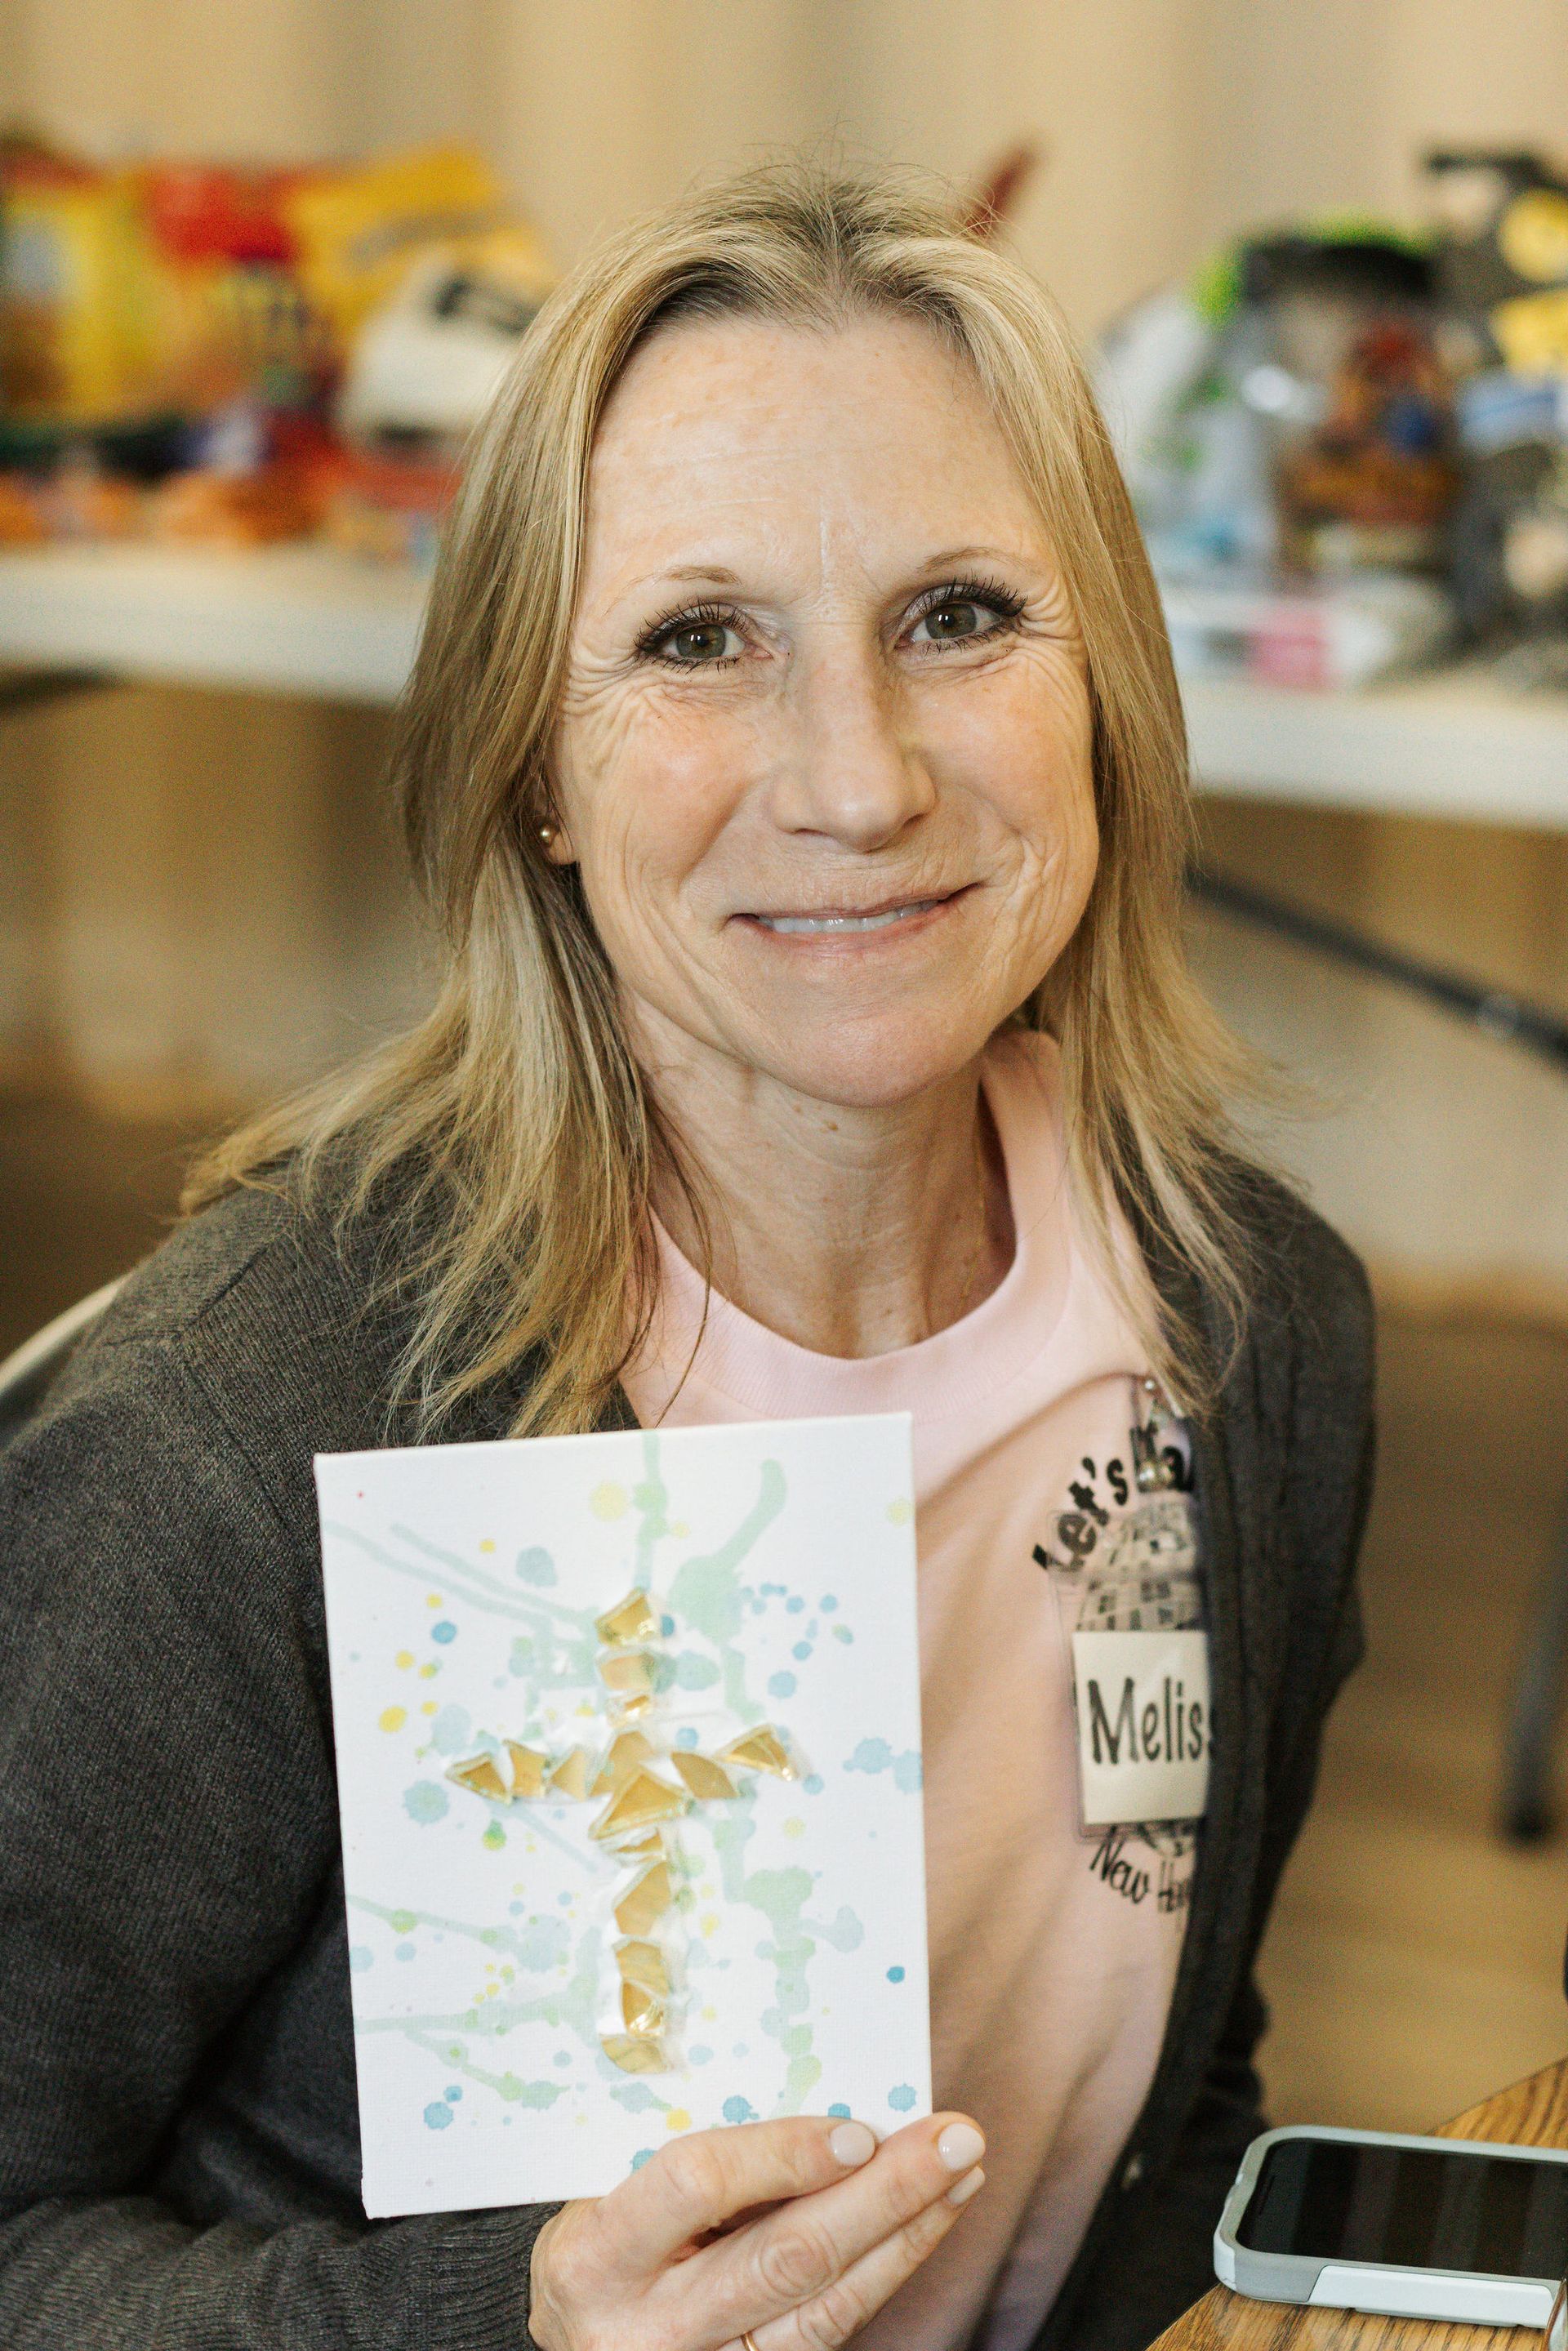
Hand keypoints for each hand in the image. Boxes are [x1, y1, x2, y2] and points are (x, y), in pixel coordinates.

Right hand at [528, 2109, 985, 2348]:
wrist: (580, 2339)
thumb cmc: (601, 2235)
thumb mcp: (606, 2184)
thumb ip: (685, 2146)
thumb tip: (814, 2087)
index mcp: (595, 2257)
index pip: (695, 2188)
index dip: (780, 2155)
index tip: (857, 2130)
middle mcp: (648, 2329)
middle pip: (787, 2259)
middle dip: (884, 2195)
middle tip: (953, 2139)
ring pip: (826, 2309)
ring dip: (907, 2233)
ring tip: (962, 2173)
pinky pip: (831, 2332)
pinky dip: (886, 2269)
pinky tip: (922, 2223)